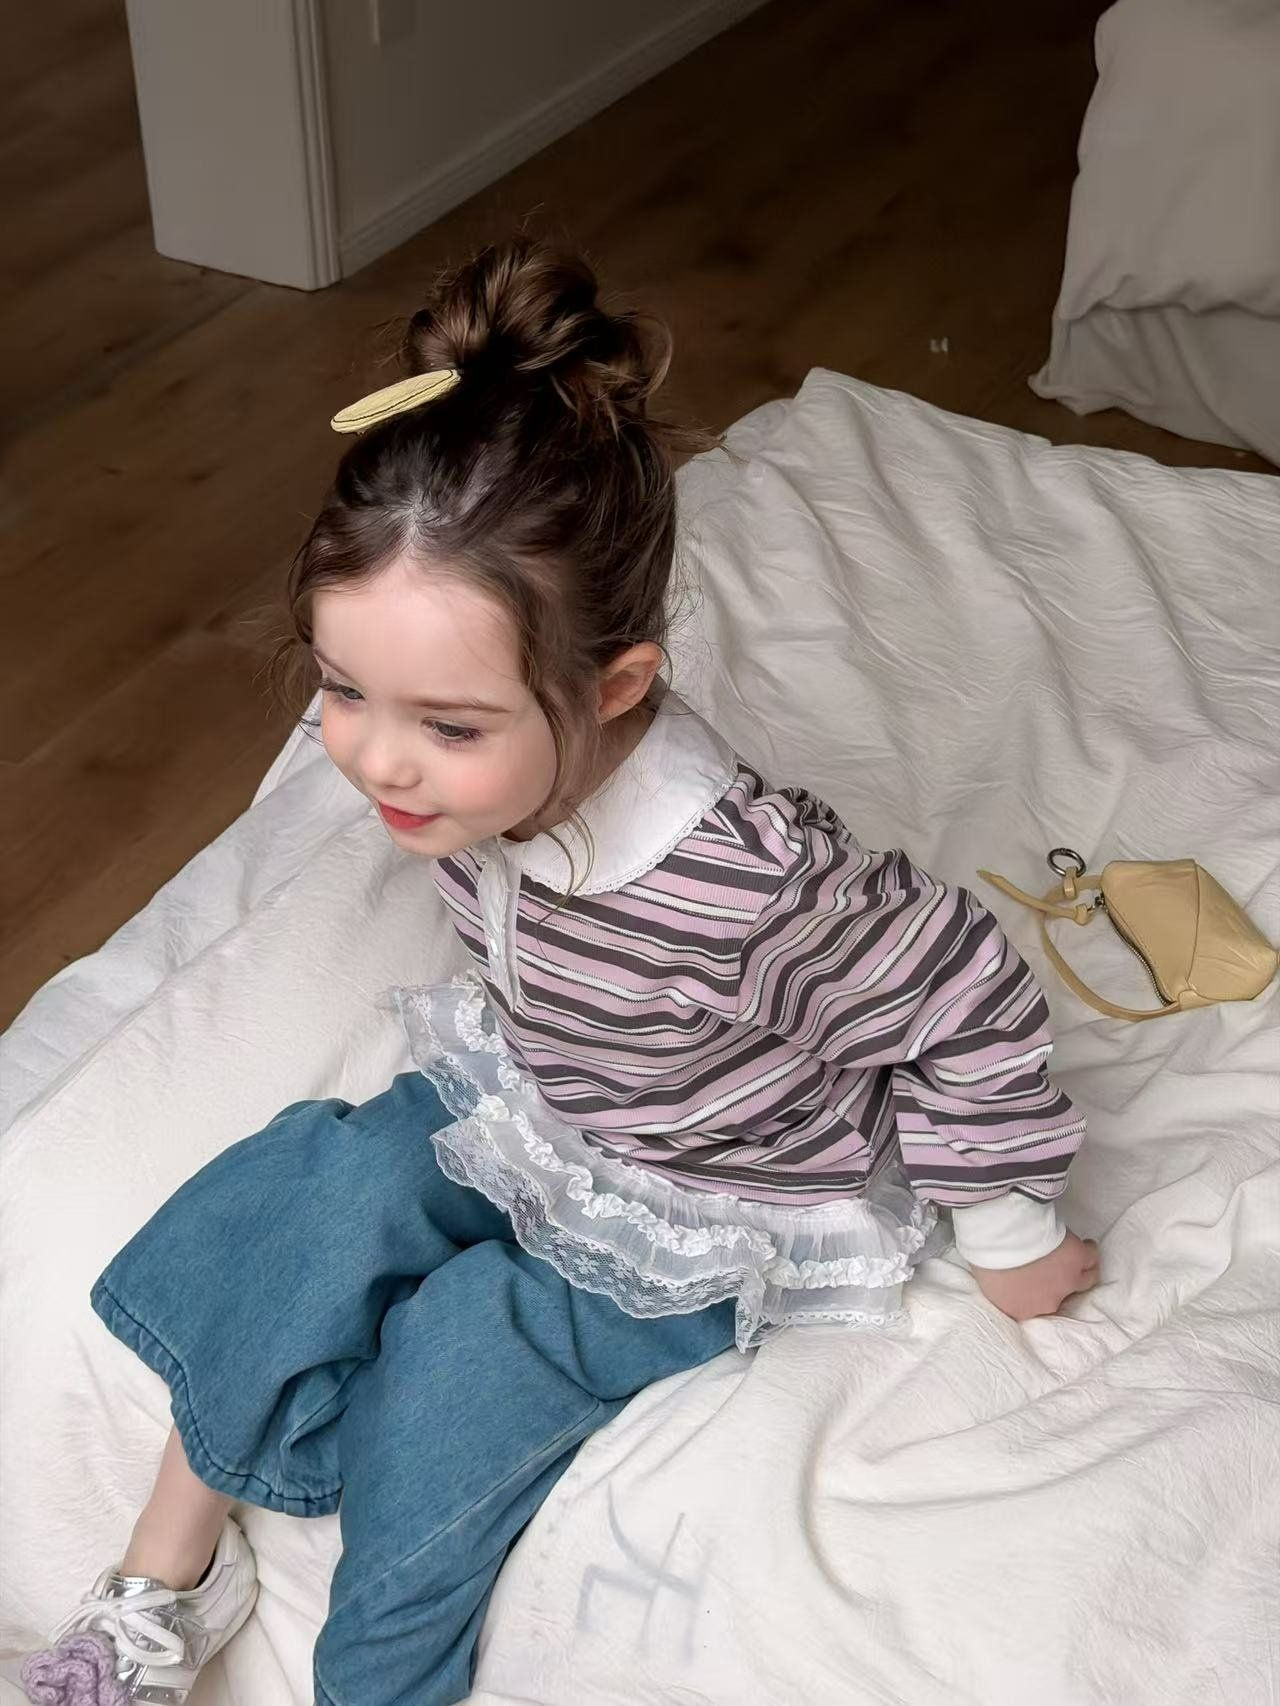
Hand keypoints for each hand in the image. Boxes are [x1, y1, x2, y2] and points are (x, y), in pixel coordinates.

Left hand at [970, 1231, 1099, 1320]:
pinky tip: (1084, 1244)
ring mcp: (1066, 1283)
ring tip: (1073, 1259)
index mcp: (1020, 1311)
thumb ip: (1001, 1290)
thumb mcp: (986, 1282)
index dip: (1035, 1292)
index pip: (1035, 1308)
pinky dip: (1088, 1250)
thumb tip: (1006, 1284)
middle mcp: (1046, 1303)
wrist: (1002, 1237)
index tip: (1032, 1281)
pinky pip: (1090, 1258)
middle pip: (1059, 1296)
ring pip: (1084, 1280)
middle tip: (1047, 1265)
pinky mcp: (1078, 1260)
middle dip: (1053, 1281)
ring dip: (1078, 1270)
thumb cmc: (985, 1256)